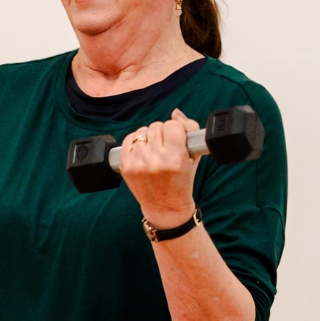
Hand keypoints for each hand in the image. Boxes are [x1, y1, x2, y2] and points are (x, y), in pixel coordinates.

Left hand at [120, 108, 199, 228]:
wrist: (165, 207)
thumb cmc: (182, 181)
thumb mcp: (193, 157)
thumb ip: (189, 129)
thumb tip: (175, 113)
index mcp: (175, 158)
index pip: (172, 125)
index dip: (176, 130)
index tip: (177, 139)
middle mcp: (156, 160)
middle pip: (157, 126)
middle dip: (162, 133)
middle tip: (166, 146)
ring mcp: (138, 163)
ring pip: (143, 131)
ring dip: (149, 137)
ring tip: (154, 150)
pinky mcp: (126, 166)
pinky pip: (128, 139)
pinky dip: (136, 141)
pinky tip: (143, 150)